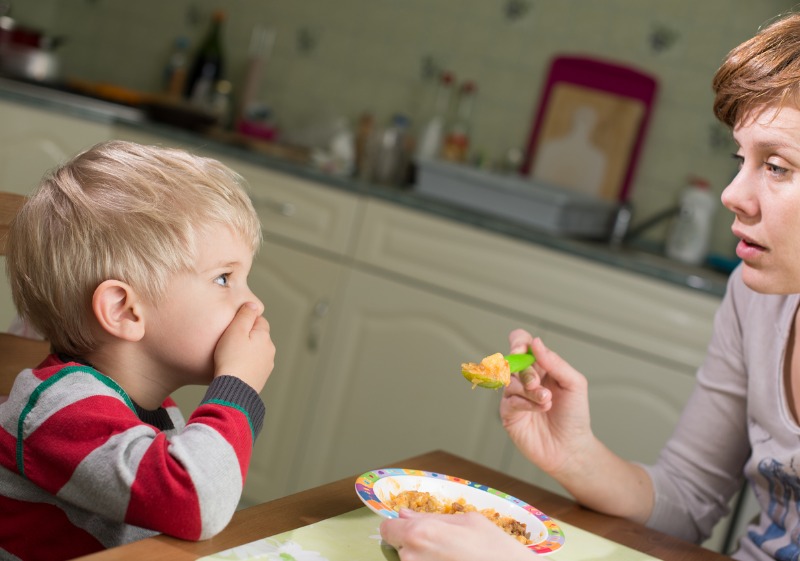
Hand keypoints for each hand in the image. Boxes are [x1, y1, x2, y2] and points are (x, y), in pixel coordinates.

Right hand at [214, 302, 274, 392]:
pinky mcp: (260, 378)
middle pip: (258, 337)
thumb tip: (253, 305)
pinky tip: (233, 369)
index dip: (245, 321)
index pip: (259, 320)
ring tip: (229, 357)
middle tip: (228, 342)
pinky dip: (245, 365)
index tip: (233, 327)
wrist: (233, 390)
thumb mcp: (235, 330)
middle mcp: (269, 350)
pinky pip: (252, 366)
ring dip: (246, 352)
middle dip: (246, 337)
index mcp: (264, 336)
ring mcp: (266, 366)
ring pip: (256, 352)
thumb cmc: (231, 359)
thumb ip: (245, 315)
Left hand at [379, 509, 530, 560]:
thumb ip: (432, 517)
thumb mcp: (468, 521)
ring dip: (424, 558)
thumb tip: (405, 514)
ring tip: (452, 557)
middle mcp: (412, 556)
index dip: (398, 527)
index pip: (387, 529)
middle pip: (399, 547)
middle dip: (414, 544)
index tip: (411, 529)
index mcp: (420, 532)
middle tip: (443, 546)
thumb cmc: (496, 549)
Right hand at [500, 329, 592, 475]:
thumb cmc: (574, 415)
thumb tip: (536, 342)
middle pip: (512, 361)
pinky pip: (509, 400)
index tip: (521, 350)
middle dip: (526, 372)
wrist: (571, 447)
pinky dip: (525, 403)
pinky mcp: (508, 413)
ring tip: (547, 401)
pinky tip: (539, 409)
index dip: (518, 342)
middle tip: (538, 385)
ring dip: (530, 390)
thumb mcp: (574, 383)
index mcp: (540, 366)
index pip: (521, 343)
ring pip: (510, 381)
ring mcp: (515, 395)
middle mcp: (524, 378)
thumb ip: (555, 362)